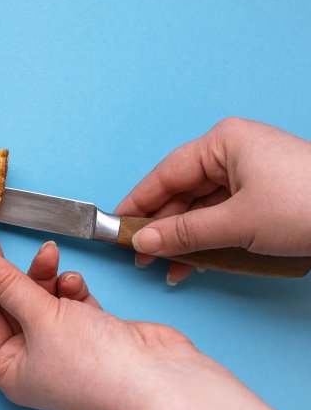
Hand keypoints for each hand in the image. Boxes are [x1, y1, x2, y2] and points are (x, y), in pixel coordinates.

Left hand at [0, 233, 298, 409]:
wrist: (160, 379)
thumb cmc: (98, 365)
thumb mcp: (39, 315)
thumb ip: (5, 283)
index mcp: (10, 369)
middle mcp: (34, 361)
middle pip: (9, 305)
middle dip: (9, 274)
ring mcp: (63, 346)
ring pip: (40, 298)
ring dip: (44, 275)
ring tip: (49, 255)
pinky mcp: (92, 331)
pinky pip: (68, 301)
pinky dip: (70, 288)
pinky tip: (75, 282)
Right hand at [114, 117, 310, 283]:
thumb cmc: (307, 204)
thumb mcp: (237, 223)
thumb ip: (185, 234)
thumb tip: (146, 241)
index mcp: (223, 143)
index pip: (165, 174)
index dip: (139, 203)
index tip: (118, 227)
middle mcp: (234, 153)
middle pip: (183, 192)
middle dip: (164, 228)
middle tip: (143, 256)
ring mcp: (253, 174)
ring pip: (203, 208)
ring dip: (186, 239)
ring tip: (169, 267)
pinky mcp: (268, 196)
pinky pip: (226, 216)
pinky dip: (211, 239)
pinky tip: (198, 263)